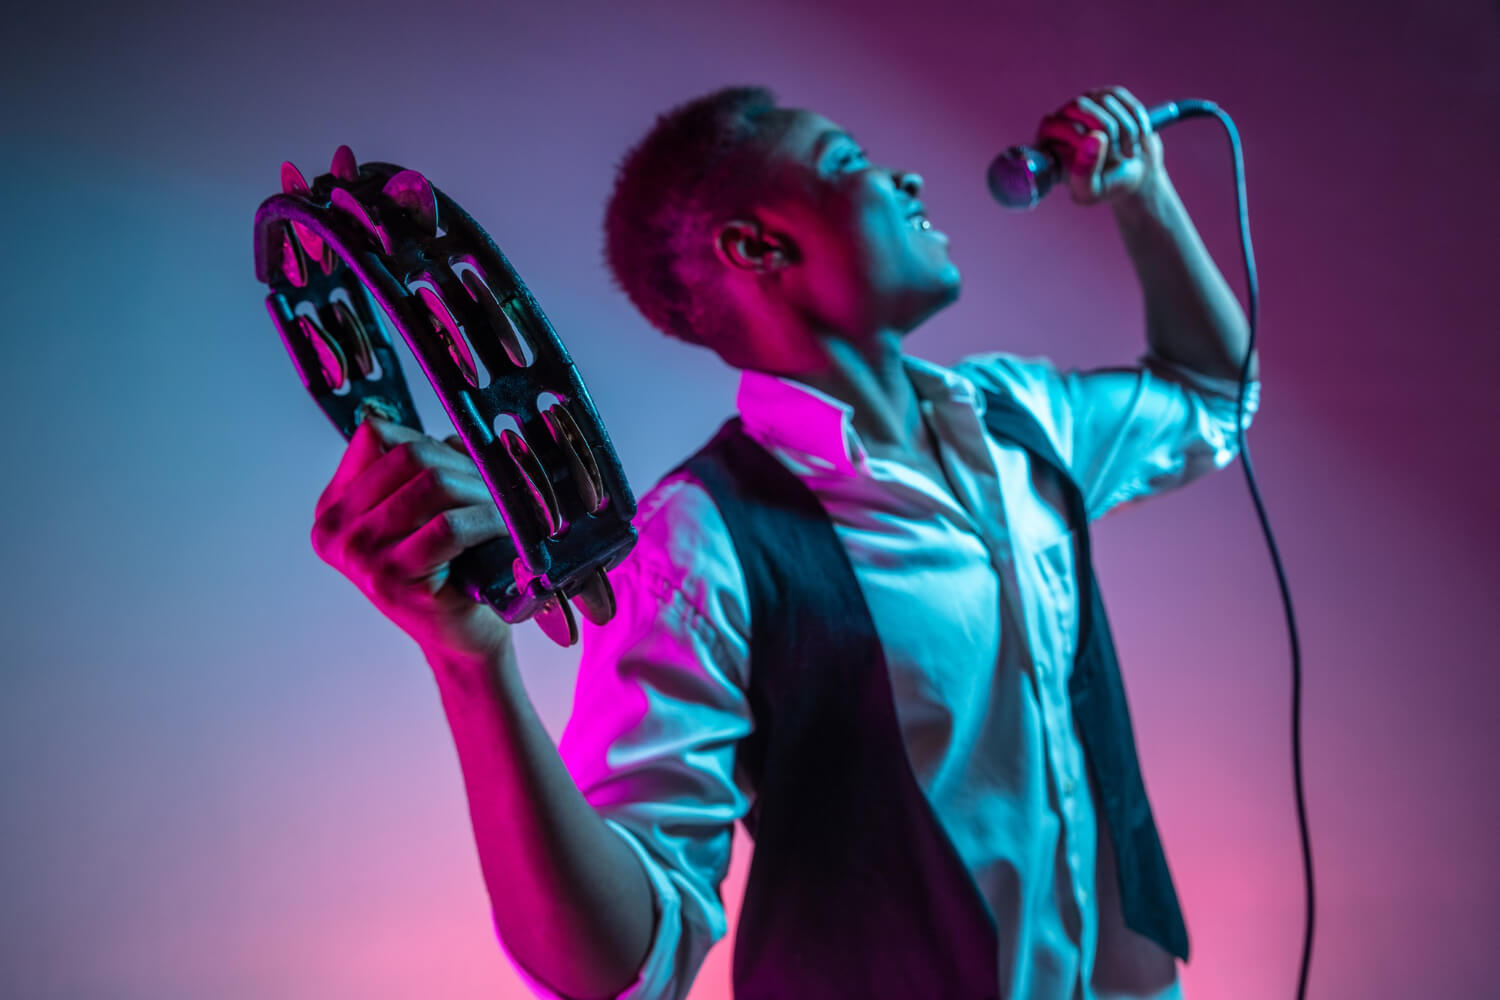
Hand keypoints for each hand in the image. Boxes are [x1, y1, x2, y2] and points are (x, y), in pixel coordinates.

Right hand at [310, 417, 512, 664]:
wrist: (461, 638)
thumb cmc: (451, 570)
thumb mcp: (427, 510)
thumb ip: (429, 467)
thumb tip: (459, 434)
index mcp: (334, 507)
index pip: (377, 436)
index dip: (433, 442)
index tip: (468, 465)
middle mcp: (334, 529)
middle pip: (410, 456)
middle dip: (465, 465)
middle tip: (501, 483)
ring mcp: (358, 556)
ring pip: (433, 485)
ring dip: (482, 490)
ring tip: (509, 505)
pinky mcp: (390, 579)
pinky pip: (449, 526)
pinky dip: (487, 520)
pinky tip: (508, 527)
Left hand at [1037, 85, 1165, 205]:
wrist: (1137, 176)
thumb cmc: (1107, 185)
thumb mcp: (1090, 191)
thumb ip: (1084, 172)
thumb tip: (1094, 137)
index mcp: (1046, 141)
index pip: (1051, 124)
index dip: (1079, 140)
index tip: (1100, 162)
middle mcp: (1061, 118)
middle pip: (1079, 106)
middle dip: (1106, 132)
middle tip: (1117, 156)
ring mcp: (1086, 103)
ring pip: (1104, 101)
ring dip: (1124, 130)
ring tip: (1127, 152)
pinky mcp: (1108, 95)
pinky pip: (1120, 96)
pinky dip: (1135, 118)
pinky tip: (1138, 136)